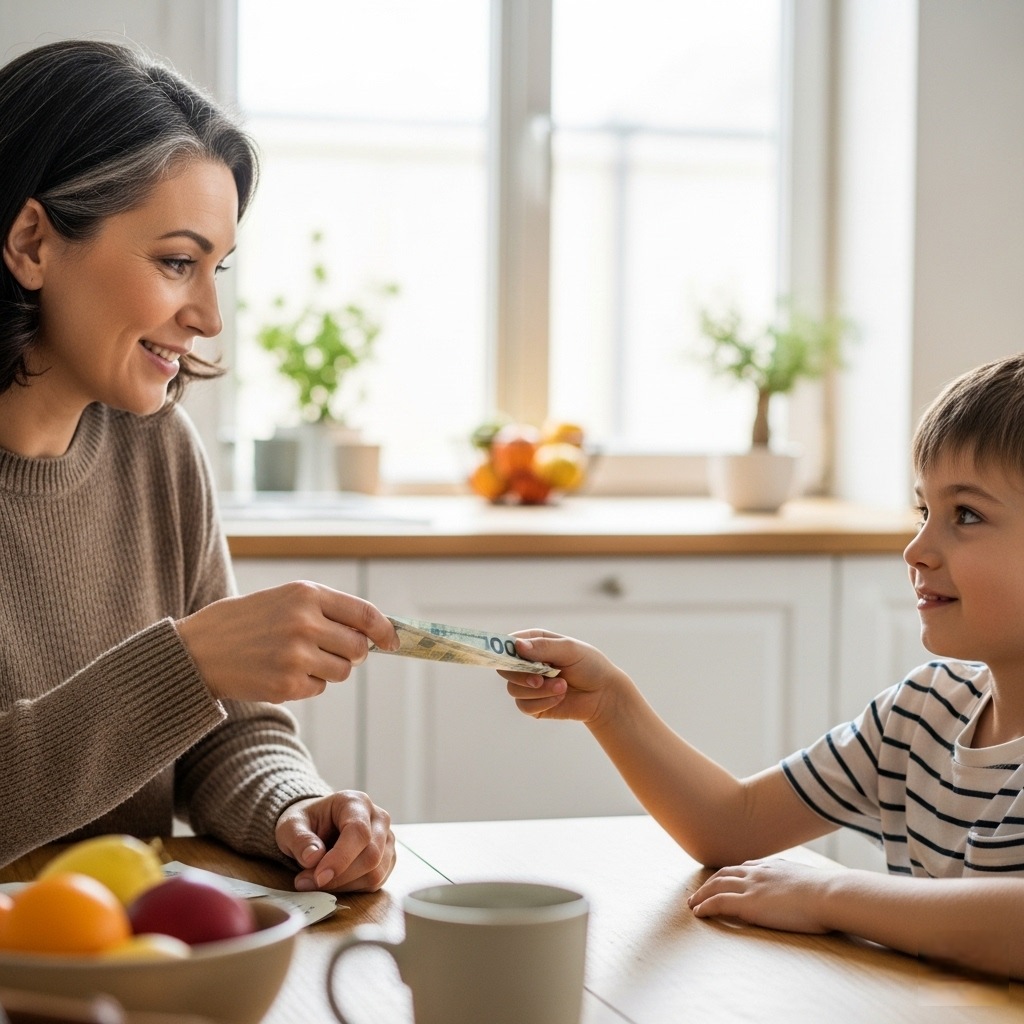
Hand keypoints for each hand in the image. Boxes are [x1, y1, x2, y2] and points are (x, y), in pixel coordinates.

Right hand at [176, 581, 398, 702]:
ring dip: (329, 670)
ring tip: (298, 659)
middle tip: (330, 651)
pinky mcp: (286, 684)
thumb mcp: (285, 599)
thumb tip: (373, 632)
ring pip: (342, 671)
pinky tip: (280, 672)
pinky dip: (307, 684)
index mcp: (306, 594)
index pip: (364, 614)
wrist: (197, 650)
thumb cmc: (246, 621)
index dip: (385, 630)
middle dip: (352, 653)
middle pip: (358, 647)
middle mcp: (304, 622)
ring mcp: (296, 655)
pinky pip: (319, 688)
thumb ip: (327, 609)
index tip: (393, 641)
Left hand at [275, 792, 395, 892]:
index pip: (359, 832)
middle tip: (306, 882)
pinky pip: (375, 883)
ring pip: (375, 873)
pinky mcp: (387, 859)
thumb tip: (313, 858)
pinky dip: (351, 888)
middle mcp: (378, 818)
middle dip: (339, 877)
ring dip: (343, 885)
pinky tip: (333, 881)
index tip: (319, 878)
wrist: (317, 826)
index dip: (341, 858)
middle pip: (371, 855)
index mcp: (356, 802)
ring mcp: (386, 839)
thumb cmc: (306, 823)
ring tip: (315, 881)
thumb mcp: (291, 826)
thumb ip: (300, 839)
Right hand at [498, 631, 635, 725]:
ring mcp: (529, 685)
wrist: (604, 694)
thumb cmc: (590, 665)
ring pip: (514, 689)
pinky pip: (524, 706)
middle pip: (504, 668)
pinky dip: (542, 703)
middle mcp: (527, 663)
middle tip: (539, 679)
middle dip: (520, 675)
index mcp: (534, 643)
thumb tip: (517, 646)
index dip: (502, 650)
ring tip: (562, 686)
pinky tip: (560, 697)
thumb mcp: (569, 650)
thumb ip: (544, 647)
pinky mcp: (533, 705)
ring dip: (539, 691)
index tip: (508, 657)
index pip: (507, 644)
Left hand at [687, 859, 841, 933]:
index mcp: (773, 866)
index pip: (744, 867)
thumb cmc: (830, 894)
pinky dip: (706, 906)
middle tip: (699, 893)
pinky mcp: (749, 904)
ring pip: (716, 886)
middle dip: (710, 883)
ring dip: (702, 894)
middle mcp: (758, 872)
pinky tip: (698, 913)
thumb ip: (801, 884)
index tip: (723, 880)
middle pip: (724, 873)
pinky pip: (719, 903)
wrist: (829, 895)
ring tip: (693, 904)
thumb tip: (809, 893)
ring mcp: (752, 886)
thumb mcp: (812, 882)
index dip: (730, 874)